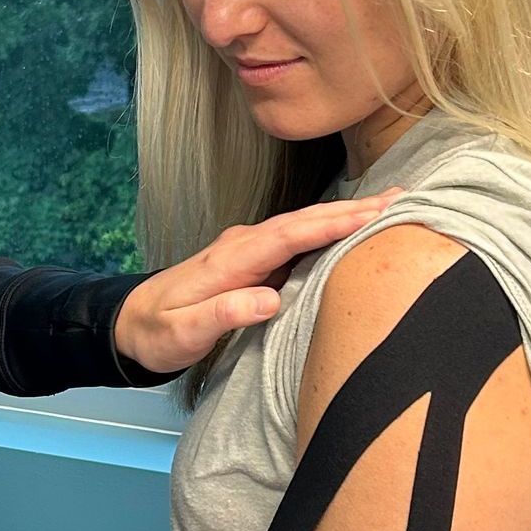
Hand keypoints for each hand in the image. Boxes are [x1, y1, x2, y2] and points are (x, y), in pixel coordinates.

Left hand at [113, 191, 403, 374]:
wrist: (129, 324)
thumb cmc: (156, 332)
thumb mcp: (182, 332)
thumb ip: (222, 314)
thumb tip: (268, 299)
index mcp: (230, 259)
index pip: (288, 234)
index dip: (330, 223)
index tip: (372, 215)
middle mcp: (242, 245)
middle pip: (303, 221)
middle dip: (351, 208)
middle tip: (401, 198)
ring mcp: (248, 250)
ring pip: (303, 226)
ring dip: (344, 214)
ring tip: (390, 206)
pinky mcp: (252, 260)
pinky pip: (296, 239)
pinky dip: (327, 229)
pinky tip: (351, 229)